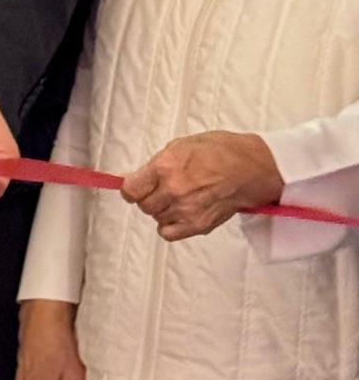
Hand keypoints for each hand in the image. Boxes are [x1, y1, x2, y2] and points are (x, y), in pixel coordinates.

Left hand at [122, 130, 284, 241]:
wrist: (250, 169)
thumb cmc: (219, 151)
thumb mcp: (179, 146)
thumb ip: (153, 164)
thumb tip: (130, 177)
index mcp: (165, 167)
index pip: (130, 190)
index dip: (131, 188)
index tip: (135, 186)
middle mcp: (173, 191)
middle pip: (143, 205)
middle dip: (148, 196)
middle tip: (161, 188)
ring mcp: (186, 210)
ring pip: (156, 218)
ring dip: (161, 209)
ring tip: (178, 197)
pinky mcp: (198, 225)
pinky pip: (168, 233)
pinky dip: (170, 225)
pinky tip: (180, 213)